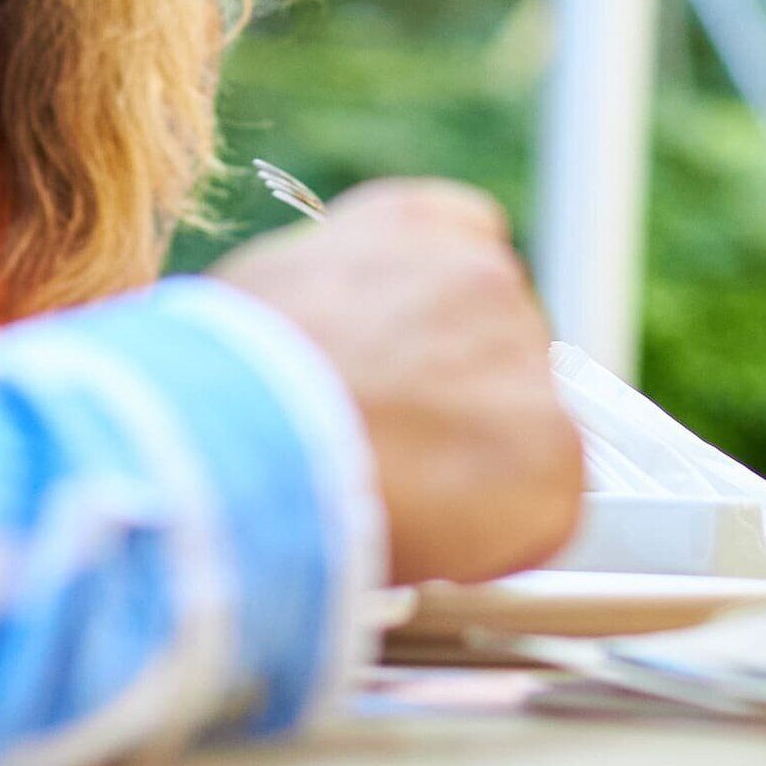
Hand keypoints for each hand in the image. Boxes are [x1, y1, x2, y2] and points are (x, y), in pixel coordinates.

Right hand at [214, 178, 580, 585]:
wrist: (231, 443)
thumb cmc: (214, 384)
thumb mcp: (267, 303)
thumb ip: (339, 313)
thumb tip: (334, 361)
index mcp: (415, 223)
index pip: (466, 269)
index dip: (435, 344)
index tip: (405, 388)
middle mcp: (485, 274)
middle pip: (500, 359)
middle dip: (457, 411)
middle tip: (392, 461)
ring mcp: (526, 361)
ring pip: (522, 437)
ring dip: (475, 475)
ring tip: (391, 506)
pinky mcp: (551, 455)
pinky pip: (540, 511)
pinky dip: (495, 541)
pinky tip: (426, 542)